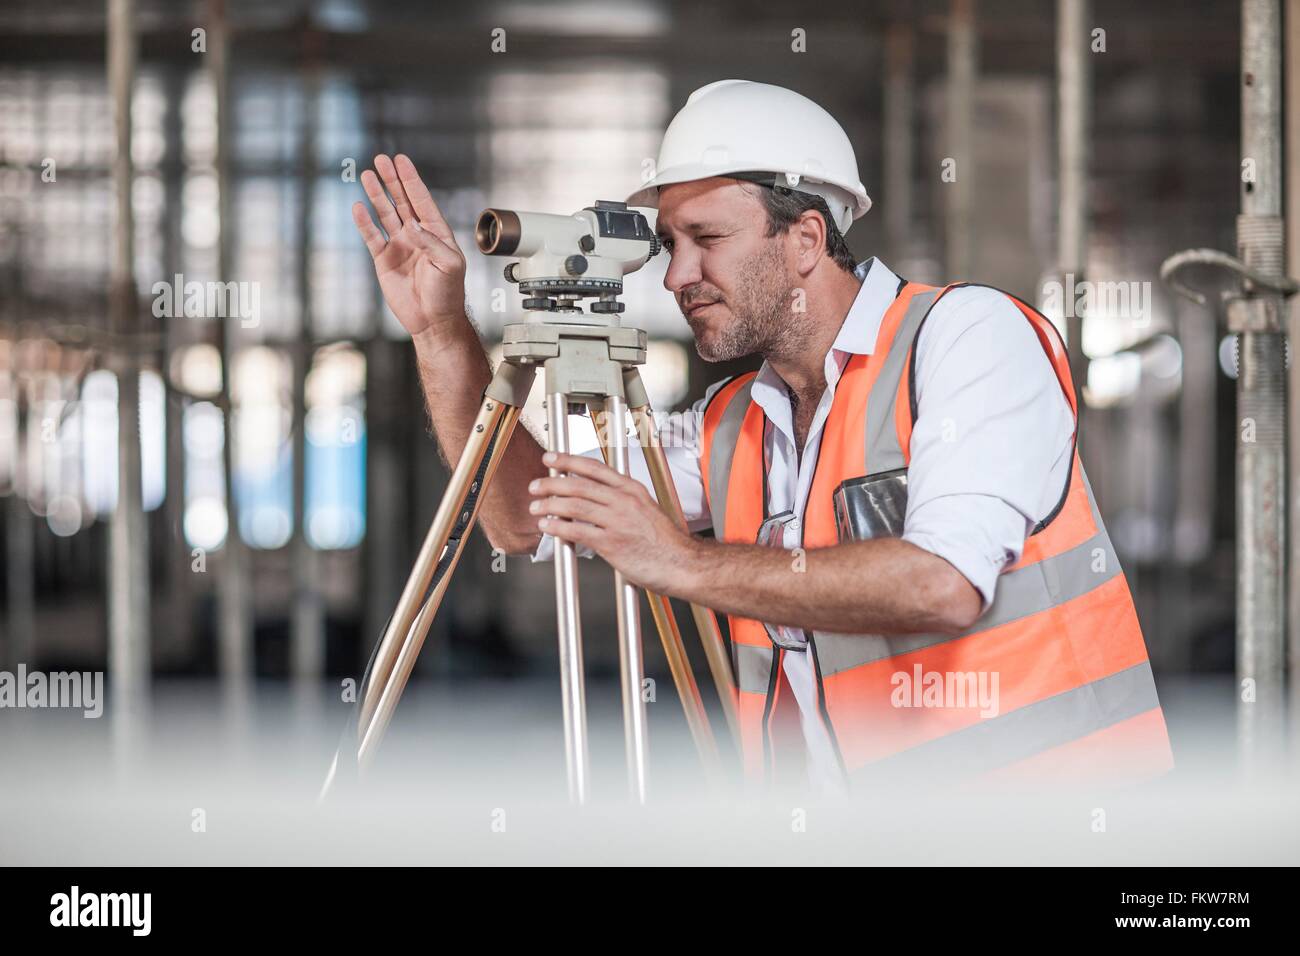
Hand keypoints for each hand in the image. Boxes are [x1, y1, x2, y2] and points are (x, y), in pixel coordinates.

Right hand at [352, 154, 466, 336]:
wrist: (433, 320)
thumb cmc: (448, 294)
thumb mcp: (449, 265)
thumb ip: (430, 242)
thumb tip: (410, 224)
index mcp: (436, 233)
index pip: (422, 201)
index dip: (411, 180)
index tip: (402, 161)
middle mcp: (417, 235)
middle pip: (402, 201)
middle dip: (392, 180)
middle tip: (381, 159)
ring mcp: (400, 246)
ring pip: (385, 214)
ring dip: (377, 195)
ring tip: (367, 175)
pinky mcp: (384, 260)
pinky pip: (372, 236)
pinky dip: (365, 222)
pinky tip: (358, 207)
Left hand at [529, 452, 697, 594]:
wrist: (683, 564)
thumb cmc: (666, 543)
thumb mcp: (646, 511)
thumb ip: (622, 503)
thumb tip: (596, 503)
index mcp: (632, 490)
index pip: (595, 468)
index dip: (569, 460)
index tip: (551, 458)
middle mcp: (624, 501)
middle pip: (579, 484)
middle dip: (552, 482)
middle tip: (536, 485)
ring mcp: (617, 521)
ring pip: (574, 505)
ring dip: (550, 504)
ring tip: (536, 507)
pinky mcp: (612, 543)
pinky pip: (577, 531)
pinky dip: (557, 527)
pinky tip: (547, 526)